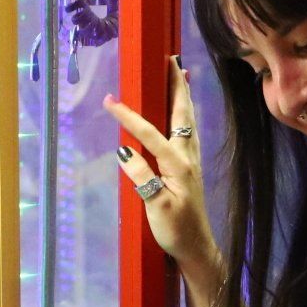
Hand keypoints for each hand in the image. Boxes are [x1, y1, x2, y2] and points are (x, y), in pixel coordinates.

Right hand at [105, 57, 218, 275]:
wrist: (196, 248)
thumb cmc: (175, 230)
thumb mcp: (156, 207)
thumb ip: (142, 177)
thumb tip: (124, 150)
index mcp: (178, 164)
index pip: (150, 133)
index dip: (129, 116)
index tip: (110, 100)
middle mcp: (187, 156)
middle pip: (181, 113)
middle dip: (175, 85)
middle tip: (171, 59)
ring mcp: (191, 160)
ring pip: (187, 119)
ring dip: (182, 94)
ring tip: (180, 73)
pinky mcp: (189, 166)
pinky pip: (187, 130)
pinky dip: (184, 111)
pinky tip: (182, 108)